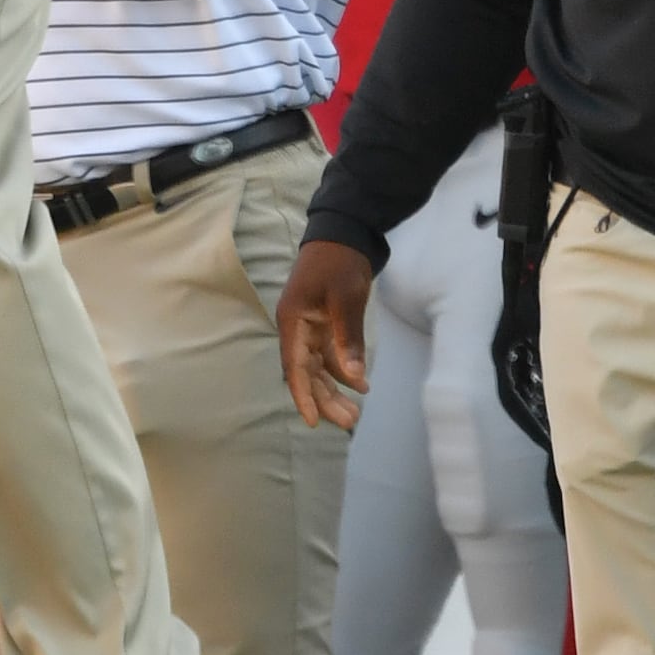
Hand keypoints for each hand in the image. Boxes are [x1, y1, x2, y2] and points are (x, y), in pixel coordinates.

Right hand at [278, 239, 375, 429]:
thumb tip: (355, 378)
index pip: (296, 368)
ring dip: (334, 389)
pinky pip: (329, 355)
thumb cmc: (340, 262)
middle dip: (325, 398)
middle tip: (350, 421)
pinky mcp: (323, 324)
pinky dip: (343, 371)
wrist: (344, 232)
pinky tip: (361, 385)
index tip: (314, 422)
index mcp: (293, 322)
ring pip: (319, 368)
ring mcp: (309, 327)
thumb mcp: (346, 299)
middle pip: (308, 373)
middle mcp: (297, 329)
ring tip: (354, 413)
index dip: (303, 396)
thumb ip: (349, 339)